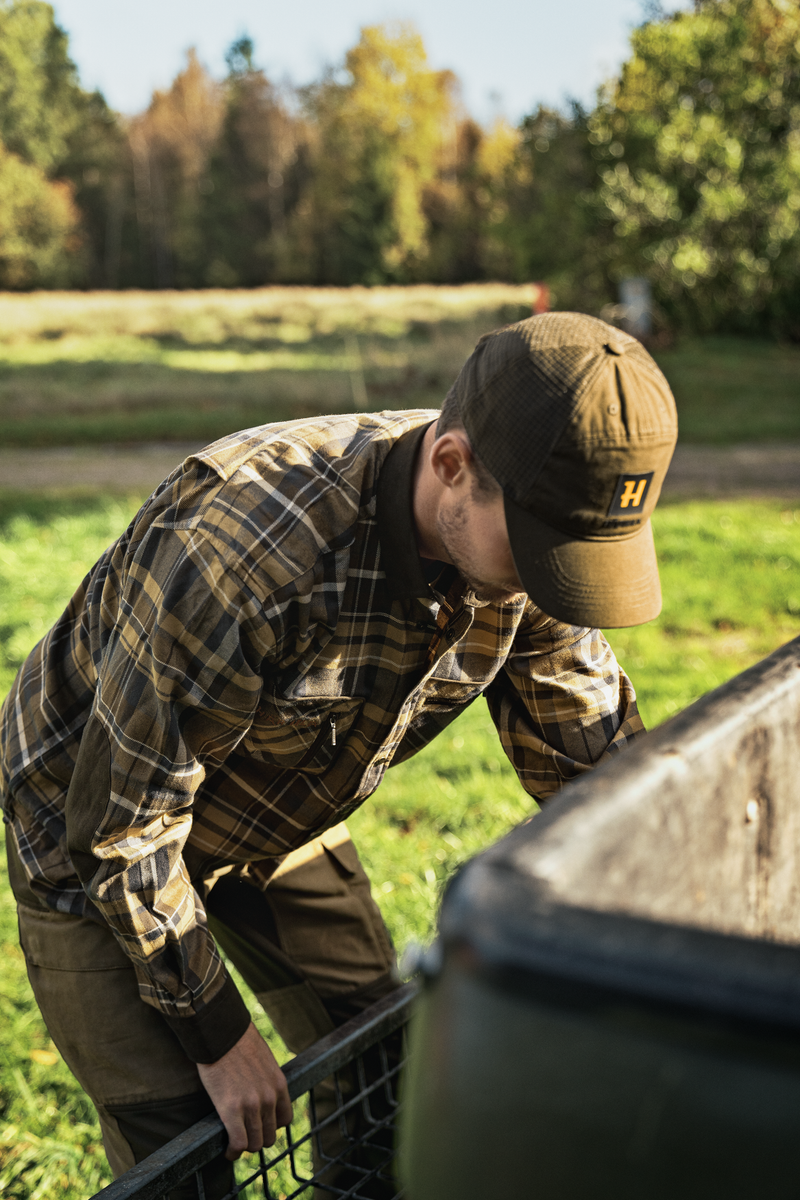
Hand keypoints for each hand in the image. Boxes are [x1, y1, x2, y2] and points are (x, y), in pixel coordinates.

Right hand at [197, 1022, 292, 1159]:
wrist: (221, 1034)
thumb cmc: (238, 1043)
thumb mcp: (264, 1061)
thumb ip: (266, 1081)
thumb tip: (261, 1093)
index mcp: (279, 1085)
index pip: (285, 1120)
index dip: (271, 1126)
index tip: (260, 1126)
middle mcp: (269, 1098)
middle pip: (269, 1135)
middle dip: (257, 1138)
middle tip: (244, 1135)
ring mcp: (251, 1105)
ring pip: (254, 1143)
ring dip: (244, 1146)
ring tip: (234, 1145)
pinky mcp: (231, 1109)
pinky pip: (238, 1142)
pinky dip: (233, 1151)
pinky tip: (227, 1150)